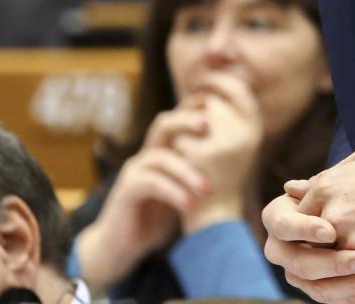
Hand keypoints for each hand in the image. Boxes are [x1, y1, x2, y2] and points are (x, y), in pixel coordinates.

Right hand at [75, 108, 209, 288]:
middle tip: (209, 126)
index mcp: (161, 153)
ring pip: (160, 157)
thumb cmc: (154, 220)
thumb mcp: (181, 195)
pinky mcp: (126, 189)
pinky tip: (190, 205)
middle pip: (163, 125)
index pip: (176, 123)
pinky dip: (173, 192)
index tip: (219, 108)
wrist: (121, 246)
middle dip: (186, 121)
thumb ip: (196, 180)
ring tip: (207, 189)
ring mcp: (134, 171)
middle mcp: (146, 156)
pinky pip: (151, 182)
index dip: (193, 111)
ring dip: (187, 171)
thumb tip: (233, 171)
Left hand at [172, 71, 264, 231]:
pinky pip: (174, 133)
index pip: (237, 87)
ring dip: (180, 126)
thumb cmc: (220, 177)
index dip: (219, 82)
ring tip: (186, 150)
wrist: (212, 219)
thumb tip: (209, 74)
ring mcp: (220, 143)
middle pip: (207, 98)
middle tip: (188, 125)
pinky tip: (179, 165)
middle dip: (193, 106)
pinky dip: (171, 146)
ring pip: (188, 114)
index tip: (203, 83)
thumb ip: (227, 111)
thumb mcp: (235, 141)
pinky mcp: (196, 154)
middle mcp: (242, 133)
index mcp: (254, 129)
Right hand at [261, 192, 354, 303]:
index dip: (305, 230)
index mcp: (277, 220)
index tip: (331, 231)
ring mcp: (301, 275)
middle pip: (302, 265)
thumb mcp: (332, 181)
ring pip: (322, 290)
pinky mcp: (326, 289)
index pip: (284, 226)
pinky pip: (345, 300)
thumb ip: (318, 187)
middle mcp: (283, 251)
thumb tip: (294, 187)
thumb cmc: (342, 186)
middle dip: (335, 265)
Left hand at [301, 141, 354, 274]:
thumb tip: (291, 189)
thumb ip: (323, 180)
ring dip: (344, 269)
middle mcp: (334, 217)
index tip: (322, 232)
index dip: (307, 230)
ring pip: (334, 270)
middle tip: (340, 252)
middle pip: (310, 249)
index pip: (296, 221)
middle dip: (320, 253)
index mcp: (325, 190)